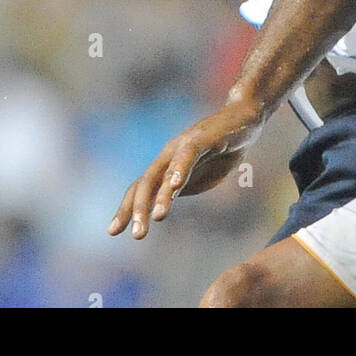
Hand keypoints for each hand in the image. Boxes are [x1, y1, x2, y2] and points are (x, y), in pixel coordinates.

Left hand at [108, 100, 263, 239]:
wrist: (243, 119)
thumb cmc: (220, 150)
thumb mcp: (197, 176)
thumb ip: (179, 189)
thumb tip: (160, 209)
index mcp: (166, 167)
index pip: (139, 189)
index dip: (126, 209)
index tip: (112, 231)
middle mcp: (168, 156)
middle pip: (144, 183)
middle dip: (137, 209)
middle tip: (137, 236)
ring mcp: (182, 146)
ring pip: (163, 172)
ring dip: (160, 196)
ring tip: (157, 217)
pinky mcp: (201, 138)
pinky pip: (187, 154)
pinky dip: (180, 169)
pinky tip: (176, 185)